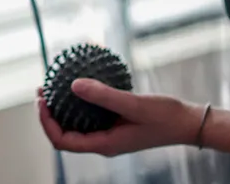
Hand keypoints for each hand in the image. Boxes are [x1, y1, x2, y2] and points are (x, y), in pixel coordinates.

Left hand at [36, 79, 204, 156]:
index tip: (41, 100)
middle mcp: (103, 143)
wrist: (188, 123)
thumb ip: (103, 95)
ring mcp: (110, 135)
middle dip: (49, 114)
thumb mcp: (133, 103)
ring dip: (63, 109)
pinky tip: (83, 84)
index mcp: (104, 145)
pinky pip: (92, 117)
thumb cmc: (164, 117)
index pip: (62, 141)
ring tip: (55, 86)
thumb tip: (73, 85)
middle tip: (42, 89)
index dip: (46, 122)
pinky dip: (82, 103)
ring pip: (77, 126)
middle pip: (65, 134)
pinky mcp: (117, 126)